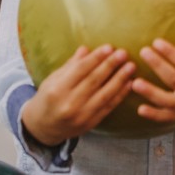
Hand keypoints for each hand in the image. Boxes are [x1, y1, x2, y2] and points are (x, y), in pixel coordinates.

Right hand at [21, 45, 135, 145]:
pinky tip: (129, 83)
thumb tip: (86, 49)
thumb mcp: (53, 79)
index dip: (96, 58)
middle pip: (94, 81)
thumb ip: (70, 65)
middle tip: (124, 53)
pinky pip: (108, 107)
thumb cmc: (48, 98)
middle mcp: (69, 103)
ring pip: (104, 94)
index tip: (110, 47)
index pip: (80, 70)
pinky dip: (120, 95)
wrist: (44, 127)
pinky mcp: (91, 123)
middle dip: (110, 65)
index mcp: (57, 89)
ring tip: (131, 66)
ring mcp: (81, 116)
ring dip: (120, 79)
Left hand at [133, 37, 174, 134]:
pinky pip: (166, 118)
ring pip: (166, 100)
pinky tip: (140, 109)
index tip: (157, 42)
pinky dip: (153, 115)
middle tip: (143, 51)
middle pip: (173, 78)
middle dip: (157, 65)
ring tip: (135, 82)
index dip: (171, 52)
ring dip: (150, 92)